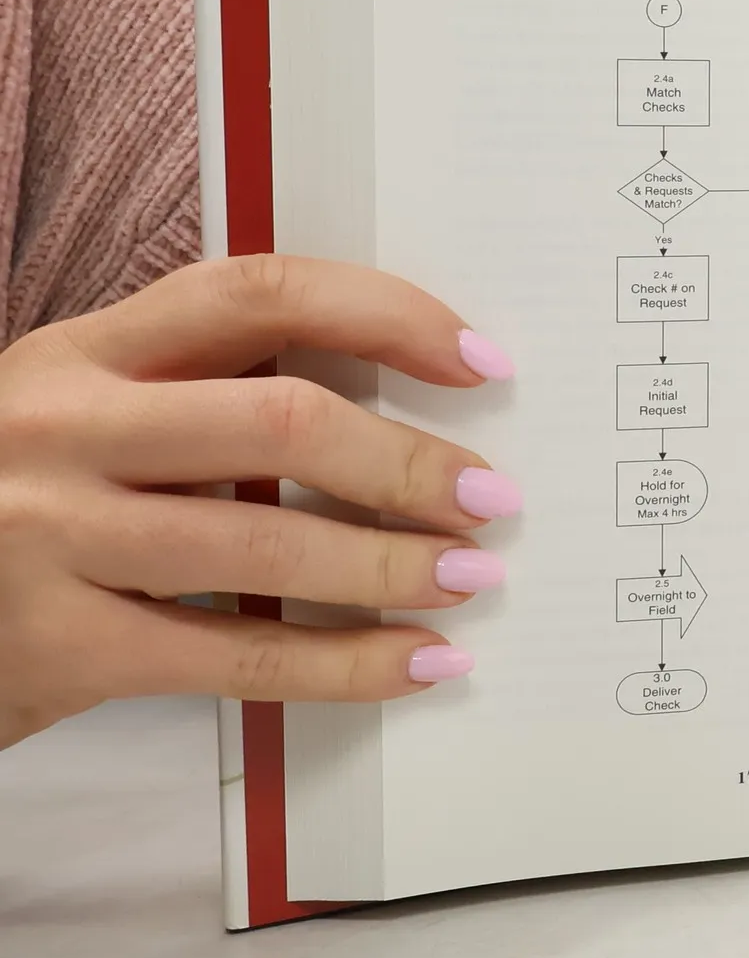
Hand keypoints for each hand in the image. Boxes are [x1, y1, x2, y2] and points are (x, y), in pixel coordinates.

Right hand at [0, 255, 519, 750]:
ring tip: (467, 578)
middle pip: (281, 422)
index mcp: (84, 352)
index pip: (259, 294)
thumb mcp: (81, 416)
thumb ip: (200, 395)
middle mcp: (62, 429)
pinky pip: (239, 658)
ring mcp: (50, 539)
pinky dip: (347, 663)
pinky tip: (416, 661)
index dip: (386, 316)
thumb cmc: (15, 502)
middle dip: (408, 463)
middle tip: (491, 498)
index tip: (479, 359)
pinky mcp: (59, 648)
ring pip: (270, 550)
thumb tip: (391, 410)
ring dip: (394, 567)